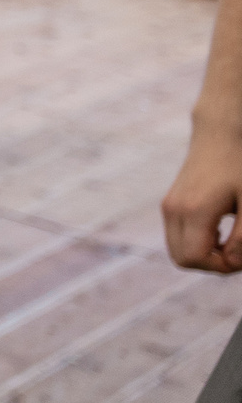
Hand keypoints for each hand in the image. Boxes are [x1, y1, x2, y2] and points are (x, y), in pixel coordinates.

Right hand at [164, 121, 241, 273]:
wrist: (218, 135)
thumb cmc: (239, 167)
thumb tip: (232, 262)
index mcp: (194, 210)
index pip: (195, 258)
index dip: (222, 266)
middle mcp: (174, 210)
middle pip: (182, 259)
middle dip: (211, 264)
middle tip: (235, 251)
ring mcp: (168, 207)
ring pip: (177, 251)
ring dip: (202, 255)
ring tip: (228, 240)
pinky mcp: (169, 204)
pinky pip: (176, 238)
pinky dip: (195, 243)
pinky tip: (217, 231)